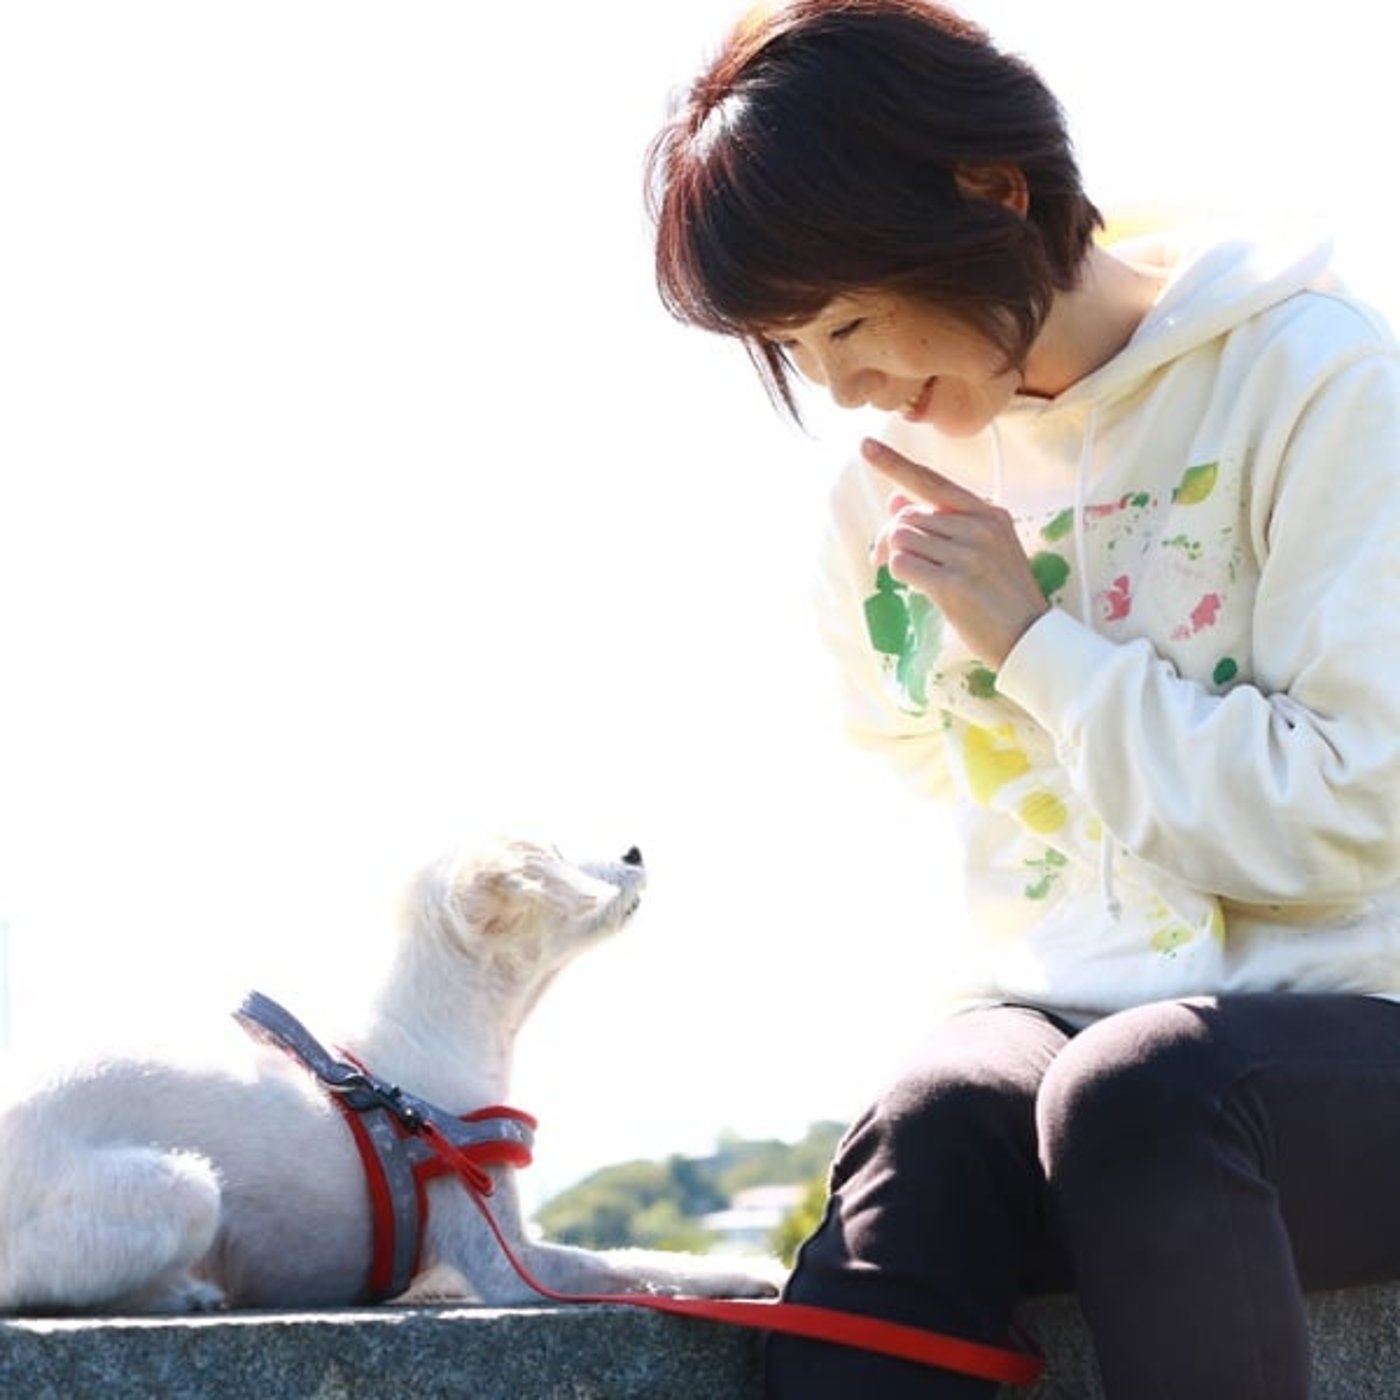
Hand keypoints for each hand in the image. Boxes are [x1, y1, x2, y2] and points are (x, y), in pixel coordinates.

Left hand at [864, 438, 1049, 667]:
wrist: (1030, 637)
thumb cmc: (1002, 595)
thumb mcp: (984, 549)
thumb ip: (943, 523)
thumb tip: (896, 501)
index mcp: (989, 513)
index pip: (933, 482)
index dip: (895, 464)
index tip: (865, 445)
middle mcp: (980, 527)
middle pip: (908, 516)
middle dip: (892, 537)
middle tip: (887, 559)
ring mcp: (969, 554)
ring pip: (902, 538)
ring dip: (898, 558)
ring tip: (918, 576)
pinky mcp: (954, 583)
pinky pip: (903, 564)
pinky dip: (901, 573)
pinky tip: (919, 586)